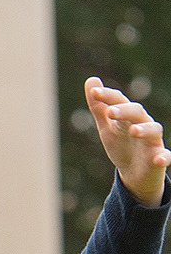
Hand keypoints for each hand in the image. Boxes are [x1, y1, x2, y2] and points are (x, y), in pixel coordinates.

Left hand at [85, 76, 169, 206]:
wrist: (135, 173)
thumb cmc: (122, 145)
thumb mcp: (108, 127)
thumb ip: (99, 107)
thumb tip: (91, 80)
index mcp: (128, 116)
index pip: (119, 101)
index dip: (107, 96)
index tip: (94, 92)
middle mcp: (143, 124)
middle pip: (137, 112)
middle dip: (125, 110)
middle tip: (110, 112)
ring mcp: (152, 140)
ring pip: (153, 130)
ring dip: (144, 129)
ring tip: (133, 131)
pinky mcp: (159, 157)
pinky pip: (165, 156)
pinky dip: (164, 156)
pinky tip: (159, 159)